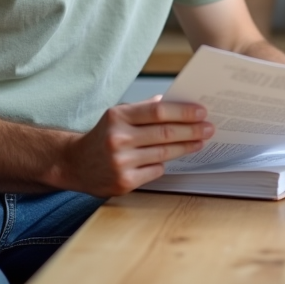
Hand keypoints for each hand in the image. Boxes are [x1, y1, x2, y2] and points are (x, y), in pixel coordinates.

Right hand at [61, 97, 213, 196]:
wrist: (75, 164)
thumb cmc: (103, 136)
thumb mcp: (118, 116)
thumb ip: (145, 109)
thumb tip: (176, 101)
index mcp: (117, 116)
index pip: (158, 111)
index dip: (183, 112)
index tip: (202, 112)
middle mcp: (118, 139)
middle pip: (164, 133)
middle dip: (192, 130)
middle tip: (209, 128)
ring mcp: (120, 162)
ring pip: (164, 153)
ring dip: (186, 147)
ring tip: (200, 142)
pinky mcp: (124, 182)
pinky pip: (156, 170)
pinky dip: (166, 164)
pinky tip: (173, 158)